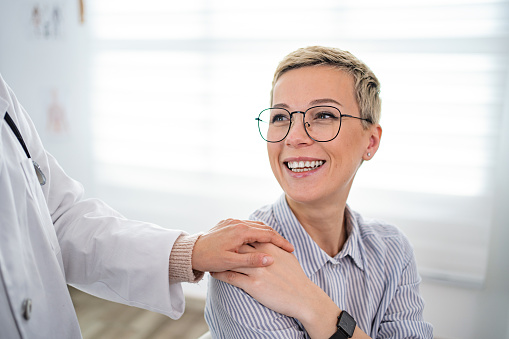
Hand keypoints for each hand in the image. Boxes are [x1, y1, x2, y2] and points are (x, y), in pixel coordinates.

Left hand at [191, 219, 293, 271]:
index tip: (291, 250)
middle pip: (263, 228)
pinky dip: (257, 232)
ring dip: (267, 234)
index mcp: (241, 231)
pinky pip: (247, 226)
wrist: (190, 251)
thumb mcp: (231, 262)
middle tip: (288, 247)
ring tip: (277, 245)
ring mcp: (232, 222)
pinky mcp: (227, 224)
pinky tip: (261, 241)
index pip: (267, 234)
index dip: (281, 242)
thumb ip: (251, 260)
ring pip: (256, 225)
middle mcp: (238, 223)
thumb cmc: (210, 259)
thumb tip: (270, 259)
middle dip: (277, 237)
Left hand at [212, 243, 371, 338]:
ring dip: (222, 258)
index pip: (254, 236)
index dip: (244, 235)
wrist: (303, 298)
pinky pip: (231, 277)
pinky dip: (221, 274)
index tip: (234, 236)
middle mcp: (261, 256)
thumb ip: (274, 247)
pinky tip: (214, 274)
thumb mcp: (286, 258)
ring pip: (233, 260)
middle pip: (241, 245)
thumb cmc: (296, 279)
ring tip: (212, 257)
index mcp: (270, 247)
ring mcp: (255, 270)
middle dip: (231, 243)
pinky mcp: (252, 284)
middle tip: (219, 243)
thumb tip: (267, 239)